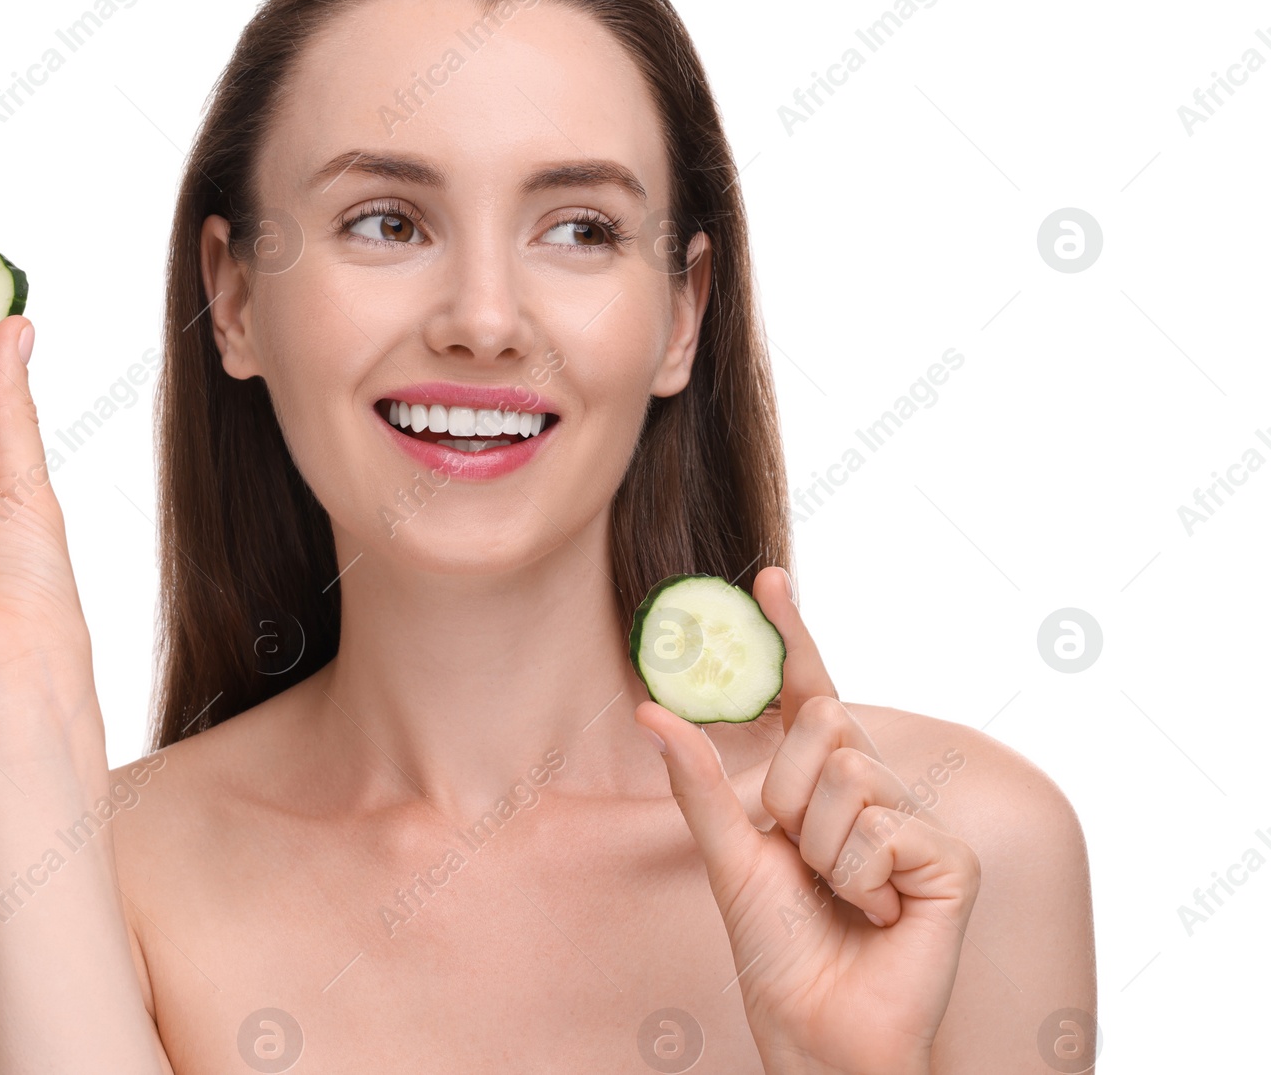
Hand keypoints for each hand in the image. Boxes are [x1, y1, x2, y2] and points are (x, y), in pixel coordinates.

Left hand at [635, 567, 979, 1074]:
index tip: (767, 578)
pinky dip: (858, 880)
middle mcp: (874, 788)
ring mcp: (916, 819)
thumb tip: (651, 710)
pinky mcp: (950, 857)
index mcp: (822, 784)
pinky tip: (879, 916)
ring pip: (848, 774)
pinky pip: (881, 826)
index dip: (791, 633)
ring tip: (840, 896)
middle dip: (789, 794)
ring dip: (822, 847)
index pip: (808, 692)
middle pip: (824, 721)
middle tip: (800, 858)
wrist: (816, 1024)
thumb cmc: (777, 947)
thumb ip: (699, 780)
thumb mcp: (728, 853)